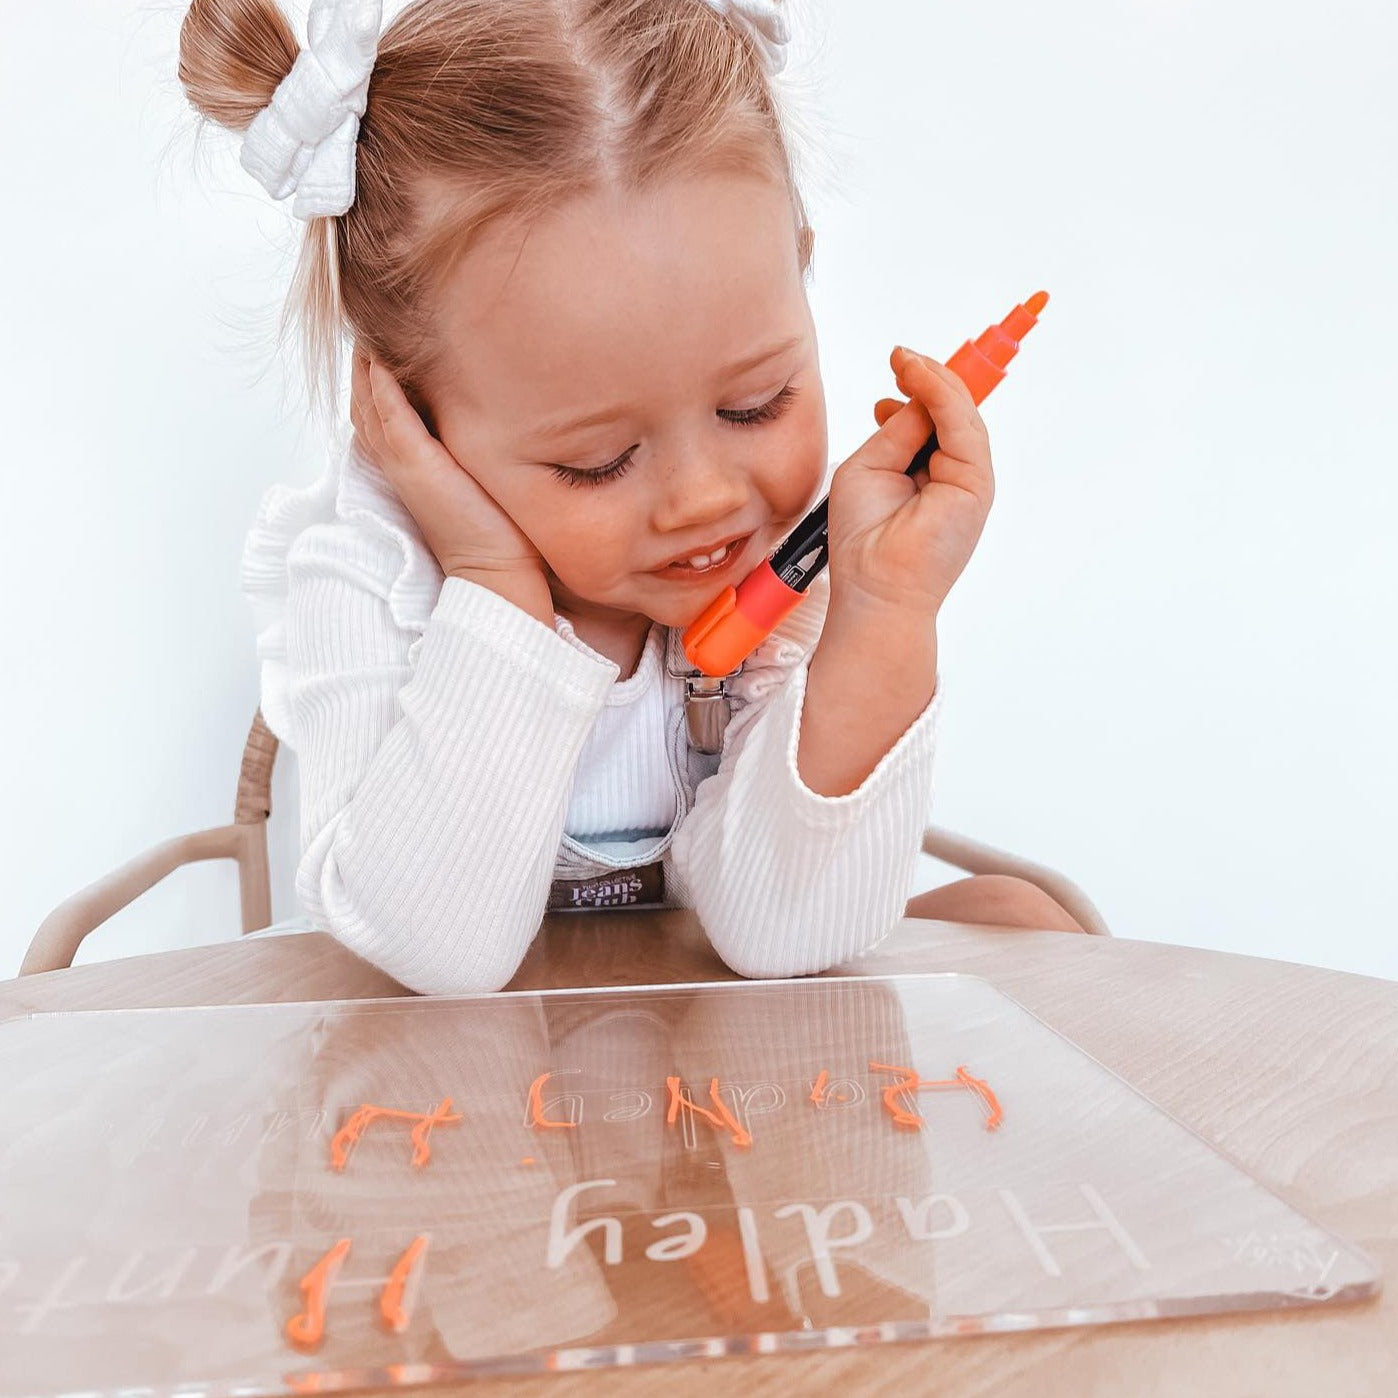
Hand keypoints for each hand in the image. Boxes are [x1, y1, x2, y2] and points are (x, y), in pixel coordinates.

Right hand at [349, 348, 546, 586]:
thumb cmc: (496, 528)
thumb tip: (491, 416)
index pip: (379, 412)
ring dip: (364, 365)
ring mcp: (405, 463)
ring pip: (369, 405)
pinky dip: (382, 389)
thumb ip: (469, 446)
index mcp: (409, 464)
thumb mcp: (475, 475)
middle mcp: (399, 462)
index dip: (372, 376)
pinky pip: (391, 418)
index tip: (380, 341)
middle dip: (361, 361)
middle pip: (364, 401)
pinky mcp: (419, 466)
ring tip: (366, 328)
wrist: (498, 569)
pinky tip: (379, 360)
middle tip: (365, 322)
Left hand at [823, 346, 993, 616]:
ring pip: (961, 414)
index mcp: (928, 470)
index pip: (937, 418)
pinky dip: (942, 396)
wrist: (874, 586)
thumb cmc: (864, 539)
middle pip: (954, 411)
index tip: (900, 360)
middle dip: (932, 376)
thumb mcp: (869, 466)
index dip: (925, 385)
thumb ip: (896, 430)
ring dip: (935, 380)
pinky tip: (918, 377)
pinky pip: (963, 427)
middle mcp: (953, 473)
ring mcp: (969, 479)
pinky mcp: (976, 485)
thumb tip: (912, 392)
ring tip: (903, 360)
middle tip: (900, 355)